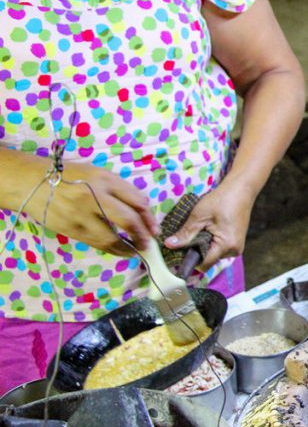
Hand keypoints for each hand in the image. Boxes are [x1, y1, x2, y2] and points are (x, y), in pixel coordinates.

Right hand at [30, 162, 159, 254]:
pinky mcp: (71, 230)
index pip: (136, 201)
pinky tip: (120, 250)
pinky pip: (96, 243)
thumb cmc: (71, 178)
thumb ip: (122, 190)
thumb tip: (144, 210)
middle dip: (142, 234)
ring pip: (111, 237)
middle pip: (128, 220)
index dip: (149, 218)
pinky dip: (111, 249)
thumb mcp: (99, 175)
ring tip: (136, 250)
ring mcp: (80, 215)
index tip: (154, 229)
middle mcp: (93, 197)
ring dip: (128, 247)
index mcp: (104, 180)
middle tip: (148, 242)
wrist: (33, 184)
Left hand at [164, 182, 252, 270]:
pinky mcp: (237, 242)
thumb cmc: (221, 200)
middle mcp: (234, 251)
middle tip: (191, 234)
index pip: (205, 264)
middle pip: (209, 260)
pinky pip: (220, 249)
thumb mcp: (199, 216)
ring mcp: (237, 247)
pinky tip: (211, 229)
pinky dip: (212, 242)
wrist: (240, 190)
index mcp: (226, 245)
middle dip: (197, 251)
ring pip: (214, 255)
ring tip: (203, 229)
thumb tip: (168, 245)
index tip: (178, 253)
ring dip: (205, 246)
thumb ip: (185, 234)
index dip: (190, 260)